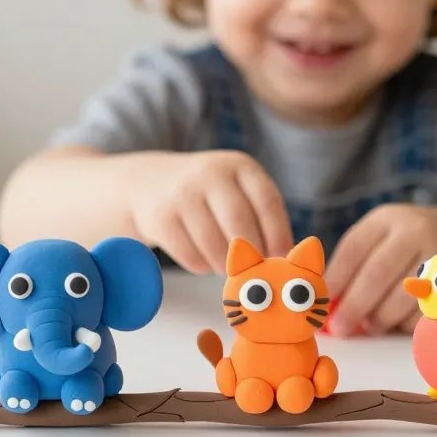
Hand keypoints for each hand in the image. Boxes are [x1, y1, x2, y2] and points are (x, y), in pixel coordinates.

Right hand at [131, 151, 294, 273]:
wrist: (147, 182)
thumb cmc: (207, 195)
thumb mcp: (236, 189)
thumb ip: (261, 214)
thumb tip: (289, 256)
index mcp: (239, 166)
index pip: (267, 201)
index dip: (279, 234)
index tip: (283, 258)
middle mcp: (210, 174)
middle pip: (240, 225)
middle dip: (251, 255)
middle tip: (254, 270)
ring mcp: (182, 194)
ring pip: (215, 246)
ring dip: (225, 265)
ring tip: (226, 265)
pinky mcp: (160, 217)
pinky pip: (191, 256)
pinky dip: (202, 266)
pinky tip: (203, 258)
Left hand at [324, 204, 436, 335]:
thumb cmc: (407, 244)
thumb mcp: (382, 238)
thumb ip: (354, 266)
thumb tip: (326, 307)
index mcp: (386, 219)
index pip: (353, 249)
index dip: (334, 280)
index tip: (320, 304)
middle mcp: (414, 231)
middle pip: (377, 273)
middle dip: (355, 306)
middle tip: (340, 328)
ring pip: (402, 295)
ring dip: (380, 318)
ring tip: (369, 327)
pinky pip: (425, 310)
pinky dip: (406, 323)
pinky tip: (398, 322)